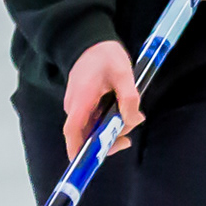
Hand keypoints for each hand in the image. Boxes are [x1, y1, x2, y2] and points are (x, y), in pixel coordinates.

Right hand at [64, 39, 141, 160]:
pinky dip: (110, 122)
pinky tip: (124, 112)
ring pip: (93, 129)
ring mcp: (79, 107)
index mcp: (80, 101)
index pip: (73, 131)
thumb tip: (133, 120)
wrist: (91, 41)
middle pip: (86, 135)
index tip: (85, 163)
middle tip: (128, 132)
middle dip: (108, 140)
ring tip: (131, 115)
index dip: (77, 149)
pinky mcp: (85, 105)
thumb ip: (129, 98)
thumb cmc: (104, 56)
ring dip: (112, 129)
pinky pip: (95, 121)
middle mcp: (75, 107)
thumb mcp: (123, 74)